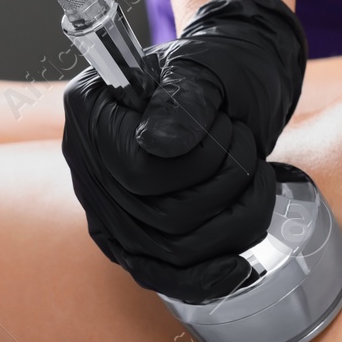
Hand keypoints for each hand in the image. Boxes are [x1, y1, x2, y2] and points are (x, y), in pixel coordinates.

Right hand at [61, 0, 306, 302]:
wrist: (238, 77)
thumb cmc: (223, 63)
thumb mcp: (210, 66)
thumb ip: (184, 100)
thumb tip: (160, 144)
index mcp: (91, 109)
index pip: (139, 173)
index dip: (200, 162)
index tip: (230, 127)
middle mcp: (88, 161)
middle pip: (158, 217)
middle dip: (225, 185)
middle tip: (246, 144)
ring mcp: (107, 202)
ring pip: (170, 249)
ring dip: (233, 215)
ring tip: (253, 171)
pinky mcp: (133, 232)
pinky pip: (159, 274)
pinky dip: (202, 278)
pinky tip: (237, 271)